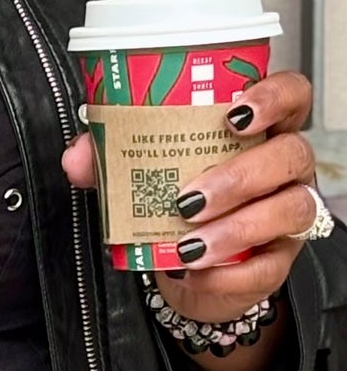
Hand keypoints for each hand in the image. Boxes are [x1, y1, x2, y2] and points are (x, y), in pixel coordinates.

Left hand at [62, 71, 318, 325]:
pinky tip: (195, 273)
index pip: (292, 95)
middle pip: (290, 155)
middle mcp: (285, 169)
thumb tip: (77, 156)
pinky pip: (266, 267)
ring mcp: (288, 215)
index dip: (274, 97)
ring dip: (236, 229)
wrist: (184, 273)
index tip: (235, 114)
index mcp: (260, 132)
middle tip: (188, 200)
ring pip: (289, 209)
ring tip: (187, 246)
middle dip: (240, 177)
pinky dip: (227, 274)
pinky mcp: (277, 263)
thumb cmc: (176, 209)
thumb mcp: (144, 178)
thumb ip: (112, 160)